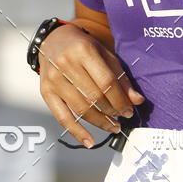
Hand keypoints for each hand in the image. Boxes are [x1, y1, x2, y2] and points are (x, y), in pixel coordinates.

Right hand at [38, 24, 145, 147]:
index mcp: (84, 51)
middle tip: (122, 119)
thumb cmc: (82, 47)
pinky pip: (62, 117)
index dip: (120, 100)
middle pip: (94, 97)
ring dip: (100, 122)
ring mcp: (54, 79)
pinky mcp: (46, 91)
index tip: (129, 110)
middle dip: (112, 112)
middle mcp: (66, 64)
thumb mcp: (104, 54)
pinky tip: (89, 141)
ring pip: (80, 109)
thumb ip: (120, 77)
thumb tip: (136, 100)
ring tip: (112, 126)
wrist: (53, 40)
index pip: (106, 82)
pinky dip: (77, 132)